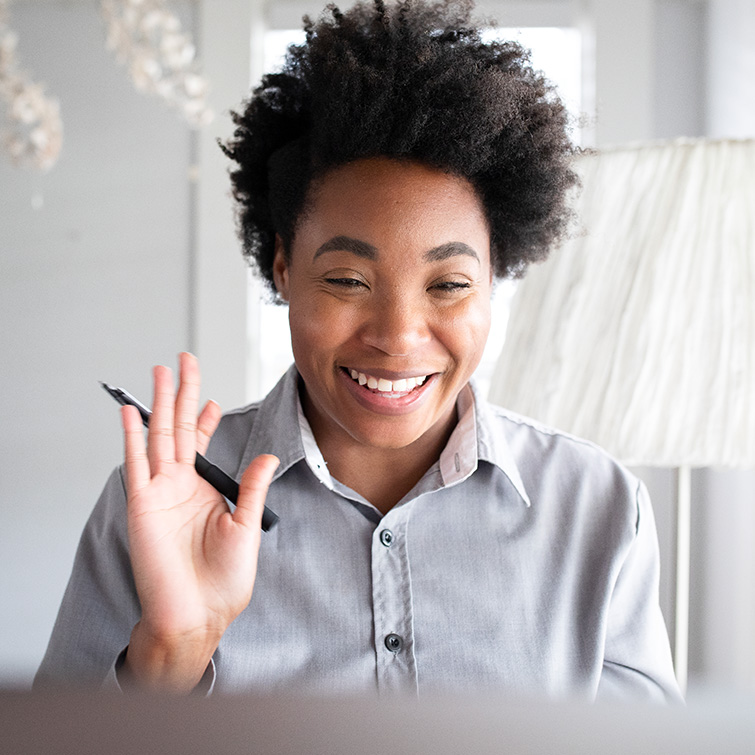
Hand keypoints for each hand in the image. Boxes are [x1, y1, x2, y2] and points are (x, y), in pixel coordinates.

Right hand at [120, 352, 277, 691]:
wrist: (198, 614)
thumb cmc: (223, 580)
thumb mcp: (246, 526)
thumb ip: (252, 488)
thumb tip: (266, 455)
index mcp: (204, 489)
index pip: (202, 444)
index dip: (205, 418)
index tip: (210, 397)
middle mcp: (180, 486)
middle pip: (179, 428)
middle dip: (182, 393)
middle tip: (183, 361)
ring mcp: (159, 492)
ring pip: (158, 436)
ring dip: (158, 403)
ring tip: (161, 372)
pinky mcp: (142, 505)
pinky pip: (136, 464)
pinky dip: (131, 436)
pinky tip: (131, 412)